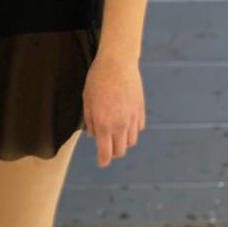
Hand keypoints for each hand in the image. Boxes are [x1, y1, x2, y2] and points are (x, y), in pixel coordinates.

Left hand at [82, 52, 144, 167]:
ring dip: (122, 141)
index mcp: (103, 123)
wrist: (118, 63)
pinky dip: (131, 130)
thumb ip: (89, 119)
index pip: (105, 152)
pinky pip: (138, 129)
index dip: (103, 160)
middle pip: (120, 151)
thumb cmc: (98, 79)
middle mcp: (119, 125)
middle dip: (112, 152)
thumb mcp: (87, 98)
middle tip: (106, 146)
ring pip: (130, 142)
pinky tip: (125, 122)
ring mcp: (132, 119)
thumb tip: (91, 134)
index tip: (101, 162)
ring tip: (115, 132)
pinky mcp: (141, 112)